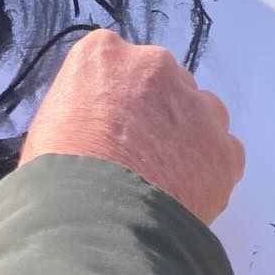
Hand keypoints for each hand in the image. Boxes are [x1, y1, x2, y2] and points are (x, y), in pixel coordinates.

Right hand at [20, 31, 244, 227]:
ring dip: (187, 136)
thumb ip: (82, 112)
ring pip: (199, 113)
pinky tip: (184, 196)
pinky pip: (223, 153)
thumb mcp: (49, 127)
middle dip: (154, 112)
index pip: (113, 63)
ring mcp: (196, 105)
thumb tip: (93, 131)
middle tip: (136, 156)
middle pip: (162, 82)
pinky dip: (210, 171)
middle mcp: (155, 66)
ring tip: (163, 179)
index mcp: (104, 54)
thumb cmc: (58, 175)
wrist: (96, 220)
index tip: (108, 127)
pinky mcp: (224, 148)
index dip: (112, 99)